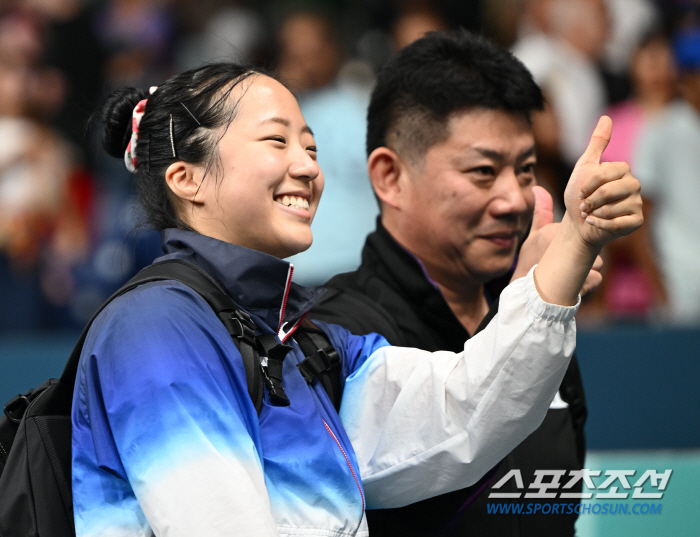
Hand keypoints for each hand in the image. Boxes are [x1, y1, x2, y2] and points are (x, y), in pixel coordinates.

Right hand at [513, 185, 602, 295]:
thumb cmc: (530, 260)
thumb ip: (541, 211)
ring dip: (586, 269)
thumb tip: (538, 188)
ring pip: (596, 262)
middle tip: (570, 262)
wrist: (526, 290)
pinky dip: (588, 283)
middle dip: (584, 254)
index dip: (577, 239)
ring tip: (568, 275)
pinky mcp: (587, 281)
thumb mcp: (534, 235)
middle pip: (591, 246)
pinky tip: (574, 284)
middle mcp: (570, 246)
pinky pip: (597, 278)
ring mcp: (580, 264)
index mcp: (558, 232)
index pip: (582, 231)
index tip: (565, 248)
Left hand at [563, 116, 643, 248]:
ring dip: (594, 213)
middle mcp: (634, 185)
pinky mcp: (636, 222)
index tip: (581, 192)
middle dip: (590, 200)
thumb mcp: (584, 166)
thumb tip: (606, 118)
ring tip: (591, 214)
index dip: (588, 184)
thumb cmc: (580, 195)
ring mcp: (637, 204)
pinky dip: (600, 225)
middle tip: (584, 205)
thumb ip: (596, 144)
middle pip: (610, 191)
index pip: (606, 173)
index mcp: (623, 170)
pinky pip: (618, 224)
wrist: (577, 224)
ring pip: (613, 208)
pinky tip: (594, 223)